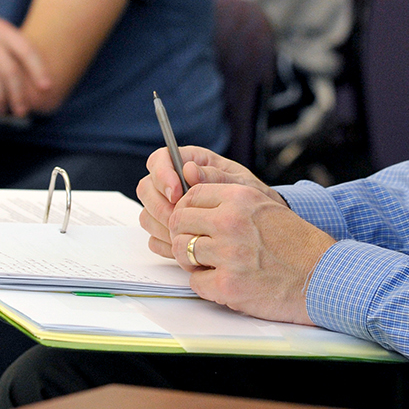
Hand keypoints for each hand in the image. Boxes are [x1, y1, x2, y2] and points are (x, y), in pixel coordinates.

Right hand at [136, 145, 275, 238]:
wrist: (261, 227)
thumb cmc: (252, 199)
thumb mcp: (240, 185)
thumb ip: (215, 176)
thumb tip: (188, 170)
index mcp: (190, 162)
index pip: (160, 159)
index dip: (162, 175)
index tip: (176, 193)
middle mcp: (174, 183)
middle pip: (146, 188)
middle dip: (160, 207)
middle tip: (181, 221)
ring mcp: (167, 208)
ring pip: (147, 215)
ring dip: (163, 228)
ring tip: (188, 237)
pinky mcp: (167, 231)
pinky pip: (153, 238)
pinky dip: (166, 245)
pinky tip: (187, 249)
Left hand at [167, 183, 334, 325]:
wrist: (322, 277)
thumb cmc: (297, 244)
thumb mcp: (265, 206)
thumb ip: (230, 201)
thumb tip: (192, 198)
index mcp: (240, 198)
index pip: (191, 196)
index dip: (187, 211)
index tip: (193, 222)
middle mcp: (231, 221)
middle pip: (178, 222)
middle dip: (184, 235)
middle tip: (197, 246)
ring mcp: (228, 254)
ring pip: (181, 252)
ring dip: (192, 261)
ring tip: (212, 264)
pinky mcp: (228, 285)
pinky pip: (195, 282)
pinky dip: (205, 284)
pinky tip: (225, 281)